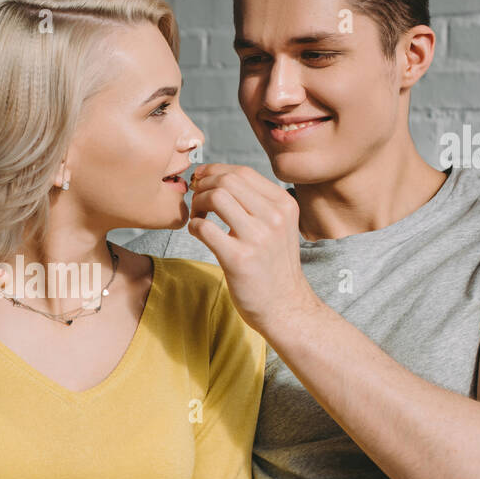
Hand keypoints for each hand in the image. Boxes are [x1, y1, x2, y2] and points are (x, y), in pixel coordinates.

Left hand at [187, 164, 318, 337]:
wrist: (285, 307)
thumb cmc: (274, 267)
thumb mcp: (279, 227)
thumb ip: (258, 203)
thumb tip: (220, 178)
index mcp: (284, 205)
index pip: (243, 172)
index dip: (215, 171)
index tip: (202, 180)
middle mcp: (275, 217)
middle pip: (227, 180)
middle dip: (203, 185)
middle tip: (196, 200)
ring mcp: (258, 238)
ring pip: (217, 197)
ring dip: (198, 203)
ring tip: (199, 216)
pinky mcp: (239, 259)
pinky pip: (205, 228)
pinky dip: (194, 226)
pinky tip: (198, 233)